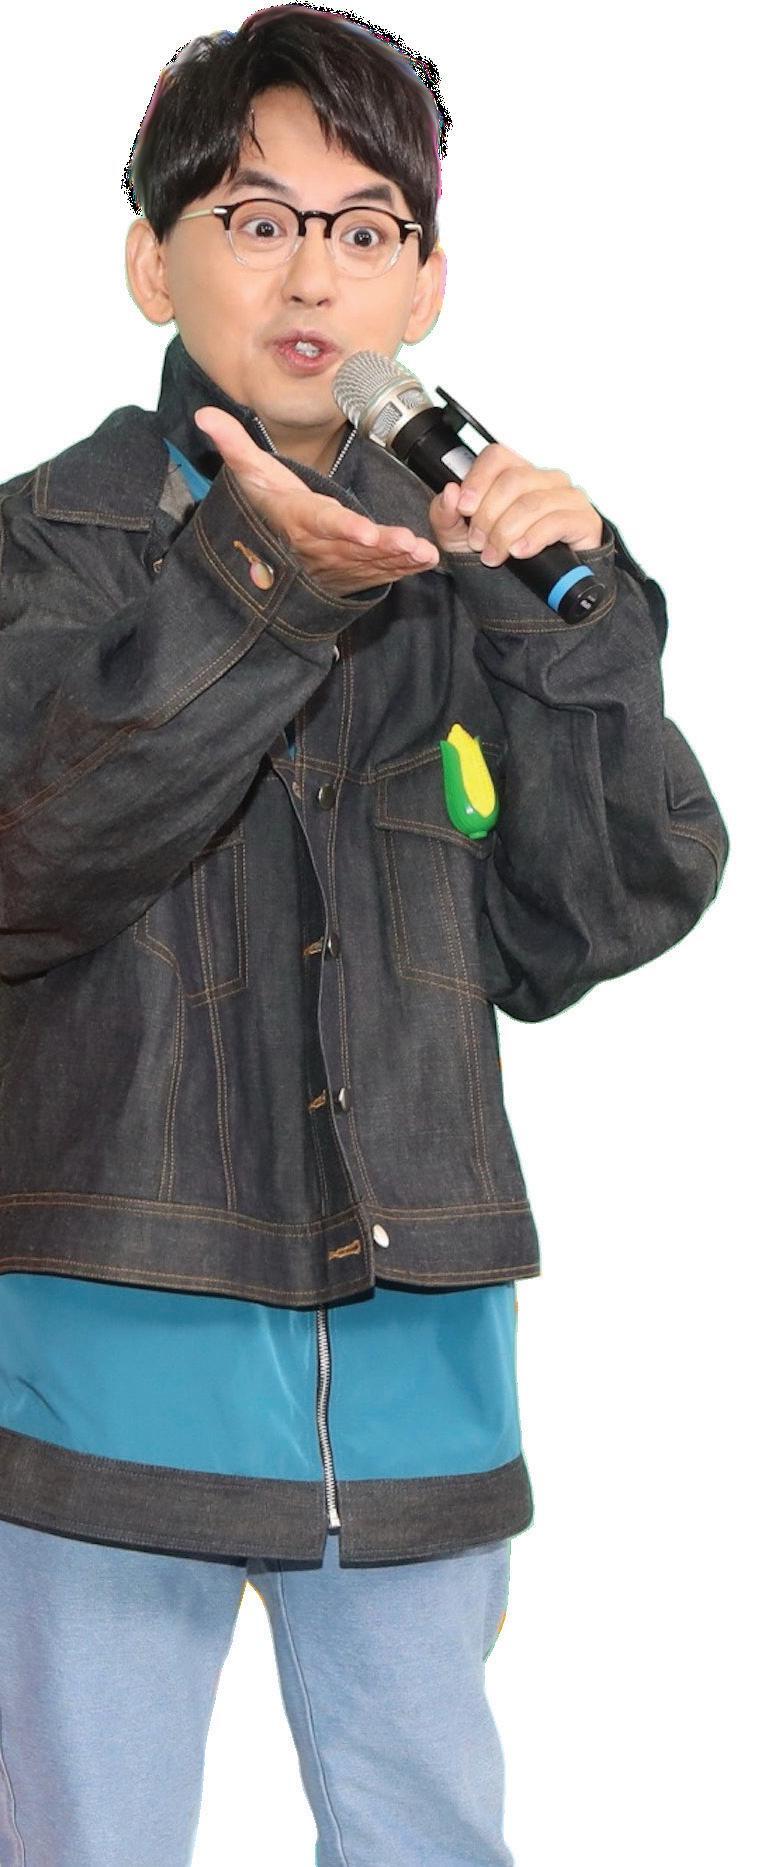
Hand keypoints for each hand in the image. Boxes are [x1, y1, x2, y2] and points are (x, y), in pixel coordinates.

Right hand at [193, 407, 439, 597]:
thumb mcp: (250, 475)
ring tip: (423, 552)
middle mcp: (320, 547)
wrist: (270, 555)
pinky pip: (380, 573)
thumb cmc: (266, 507)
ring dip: (398, 559)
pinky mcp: (353, 574)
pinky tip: (427, 560)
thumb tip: (204, 415)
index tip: (364, 531)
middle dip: (382, 547)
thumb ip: (233, 446)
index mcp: (299, 520)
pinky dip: (404, 569)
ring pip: (370, 563)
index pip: (321, 523)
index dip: (343, 529)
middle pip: (353, 547)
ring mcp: (338, 565)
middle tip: (408, 543)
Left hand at [427, 442, 603, 565]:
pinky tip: (520, 552)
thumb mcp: (460, 538)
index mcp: (516, 474)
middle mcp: (545, 479)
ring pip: (532, 502)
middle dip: (488, 515)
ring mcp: (568, 497)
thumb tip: (450, 492)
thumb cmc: (501, 554)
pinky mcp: (584, 520)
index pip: (498, 456)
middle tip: (478, 543)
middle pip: (513, 480)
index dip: (477, 480)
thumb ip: (445, 515)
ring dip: (506, 532)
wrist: (533, 592)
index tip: (464, 508)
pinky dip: (534, 537)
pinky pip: (558, 520)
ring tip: (495, 556)